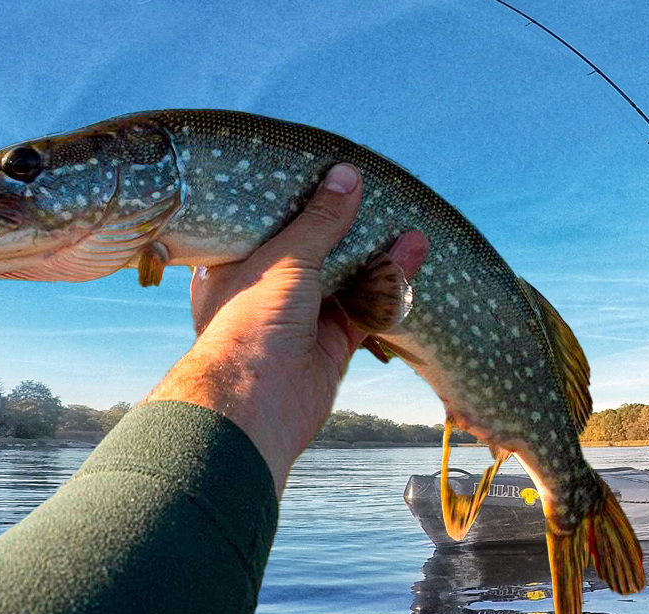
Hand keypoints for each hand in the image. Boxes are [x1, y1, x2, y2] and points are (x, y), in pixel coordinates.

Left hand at [146, 163, 428, 495]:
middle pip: (314, 255)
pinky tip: (412, 253)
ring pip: (345, 282)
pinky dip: (389, 284)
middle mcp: (267, 294)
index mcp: (236, 269)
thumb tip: (347, 176)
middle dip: (346, 231)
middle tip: (374, 198)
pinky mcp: (332, 347)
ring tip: (406, 223)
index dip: (298, 207)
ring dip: (377, 255)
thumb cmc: (250, 321)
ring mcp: (301, 322)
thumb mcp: (286, 257)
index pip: (269, 229)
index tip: (325, 182)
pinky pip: (365, 309)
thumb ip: (321, 220)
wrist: (257, 403)